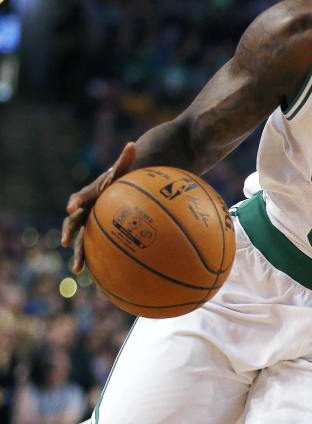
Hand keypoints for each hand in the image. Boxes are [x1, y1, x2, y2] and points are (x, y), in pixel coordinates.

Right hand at [61, 142, 136, 273]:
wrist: (119, 189)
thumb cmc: (124, 179)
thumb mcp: (126, 169)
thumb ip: (127, 158)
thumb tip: (133, 143)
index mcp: (91, 195)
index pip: (80, 198)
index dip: (76, 201)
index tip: (72, 207)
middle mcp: (86, 211)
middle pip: (74, 223)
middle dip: (69, 233)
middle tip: (66, 243)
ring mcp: (91, 225)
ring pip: (83, 241)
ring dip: (79, 255)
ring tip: (78, 269)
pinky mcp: (99, 236)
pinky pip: (97, 250)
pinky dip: (97, 263)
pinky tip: (101, 279)